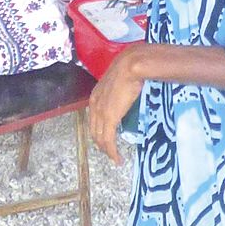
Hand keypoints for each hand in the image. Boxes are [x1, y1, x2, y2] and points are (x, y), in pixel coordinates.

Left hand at [87, 45, 146, 163]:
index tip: (106, 139)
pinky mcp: (109, 119)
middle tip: (110, 152)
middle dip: (101, 144)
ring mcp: (101, 113)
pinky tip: (118, 159)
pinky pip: (109, 140)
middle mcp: (94, 106)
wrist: (130, 66)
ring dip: (108, 150)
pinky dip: (112, 152)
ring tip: (115, 158)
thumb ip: (118, 91)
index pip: (93, 120)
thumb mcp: (118, 82)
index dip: (99, 131)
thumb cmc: (128, 69)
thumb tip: (126, 93)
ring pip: (101, 138)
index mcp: (95, 97)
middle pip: (94, 131)